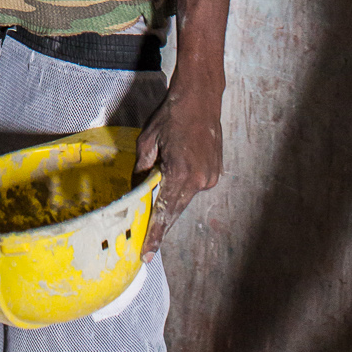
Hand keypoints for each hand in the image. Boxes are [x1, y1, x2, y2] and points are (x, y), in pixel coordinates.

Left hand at [134, 74, 222, 259]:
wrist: (200, 96)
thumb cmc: (172, 115)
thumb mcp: (147, 141)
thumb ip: (141, 170)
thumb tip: (136, 190)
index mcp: (181, 174)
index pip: (165, 212)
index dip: (155, 235)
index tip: (147, 255)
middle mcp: (200, 180)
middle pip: (175, 209)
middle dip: (161, 221)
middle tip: (146, 241)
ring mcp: (210, 177)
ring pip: (184, 196)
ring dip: (171, 196)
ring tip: (159, 182)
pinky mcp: (214, 171)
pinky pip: (193, 185)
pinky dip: (182, 184)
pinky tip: (175, 170)